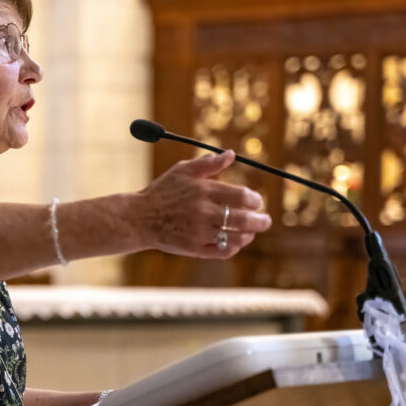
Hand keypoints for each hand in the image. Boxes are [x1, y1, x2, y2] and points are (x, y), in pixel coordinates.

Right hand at [133, 151, 271, 258]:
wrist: (139, 218)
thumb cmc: (163, 192)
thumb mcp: (183, 171)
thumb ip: (209, 163)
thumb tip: (231, 154)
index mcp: (204, 191)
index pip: (242, 196)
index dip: (255, 200)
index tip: (257, 202)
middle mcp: (203, 212)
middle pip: (244, 219)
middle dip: (261, 221)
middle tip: (266, 220)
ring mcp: (199, 233)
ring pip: (236, 238)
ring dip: (249, 235)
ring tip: (251, 232)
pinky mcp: (194, 249)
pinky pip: (223, 252)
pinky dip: (233, 248)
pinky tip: (235, 242)